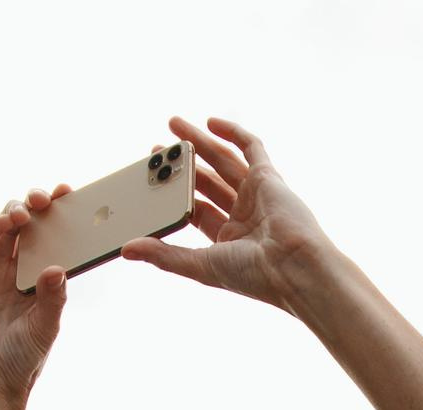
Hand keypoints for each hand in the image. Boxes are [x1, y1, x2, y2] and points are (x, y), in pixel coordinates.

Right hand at [0, 191, 73, 406]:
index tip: (76, 198)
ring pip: (6, 229)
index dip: (63, 219)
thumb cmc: (20, 361)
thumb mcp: (44, 328)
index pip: (54, 242)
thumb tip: (58, 267)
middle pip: (30, 229)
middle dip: (41, 208)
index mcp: (42, 284)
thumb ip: (52, 298)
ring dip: (18, 211)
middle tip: (52, 198)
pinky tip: (7, 219)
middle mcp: (18, 273)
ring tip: (30, 210)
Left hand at [121, 117, 335, 313]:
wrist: (296, 267)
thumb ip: (163, 255)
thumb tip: (126, 250)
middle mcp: (243, 215)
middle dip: (181, 165)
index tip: (150, 181)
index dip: (172, 194)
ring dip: (199, 143)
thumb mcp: (200, 265)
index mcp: (228, 239)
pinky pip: (251, 147)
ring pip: (222, 161)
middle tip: (156, 150)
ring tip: (173, 125)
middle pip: (205, 182)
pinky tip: (211, 121)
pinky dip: (233, 132)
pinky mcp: (269, 177)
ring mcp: (256, 194)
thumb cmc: (253, 275)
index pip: (194, 209)